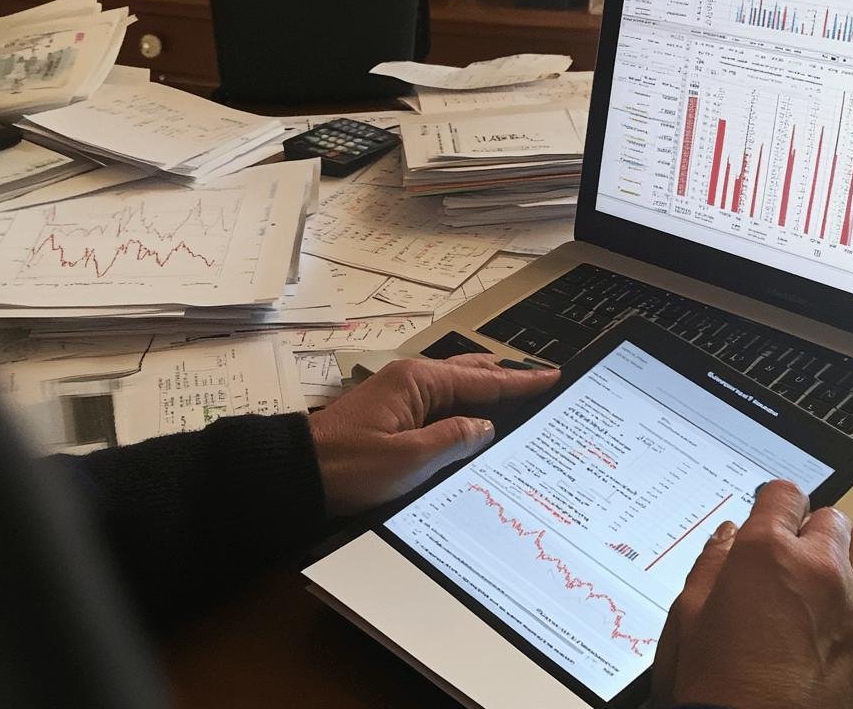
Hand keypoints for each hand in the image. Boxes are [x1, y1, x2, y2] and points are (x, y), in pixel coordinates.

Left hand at [308, 354, 558, 515]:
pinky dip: (465, 412)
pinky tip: (477, 427)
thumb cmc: (349, 466)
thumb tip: (487, 428)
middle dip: (507, 381)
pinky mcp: (393, 418)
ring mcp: (401, 398)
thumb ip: (455, 440)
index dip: (521, 381)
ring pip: (456, 392)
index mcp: (418, 381)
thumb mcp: (410, 459)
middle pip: (471, 376)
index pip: (483, 380)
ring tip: (521, 402)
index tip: (553, 376)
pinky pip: (441, 408)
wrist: (299, 475)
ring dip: (487, 397)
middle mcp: (412, 381)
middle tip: (544, 387)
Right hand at [651, 480, 852, 708]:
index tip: (770, 513)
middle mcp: (816, 568)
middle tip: (790, 551)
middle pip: (830, 517)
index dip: (773, 502)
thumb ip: (711, 563)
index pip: (785, 493)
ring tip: (827, 567)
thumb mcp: (687, 613)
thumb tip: (728, 536)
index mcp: (764, 553)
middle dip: (808, 528)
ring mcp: (851, 603)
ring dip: (847, 548)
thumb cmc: (714, 684)